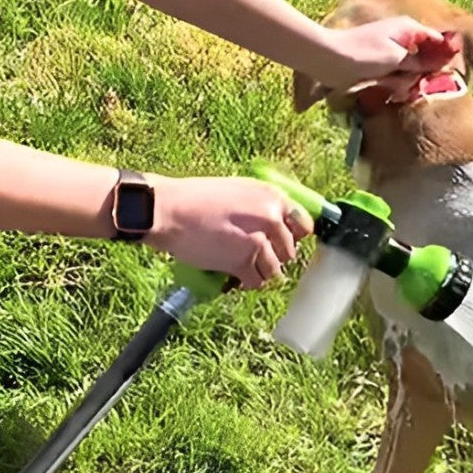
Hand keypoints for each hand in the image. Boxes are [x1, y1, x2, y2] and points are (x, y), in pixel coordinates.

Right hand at [144, 175, 312, 290]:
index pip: (304, 226)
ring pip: (275, 270)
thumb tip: (279, 225)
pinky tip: (233, 274)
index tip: (281, 244)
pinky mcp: (243, 262)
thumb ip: (262, 206)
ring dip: (259, 271)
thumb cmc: (196, 199)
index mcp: (272, 197)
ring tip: (240, 265)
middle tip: (252, 255)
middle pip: (289, 252)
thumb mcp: (237, 190)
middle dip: (273, 257)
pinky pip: (257, 282)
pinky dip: (246, 282)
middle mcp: (271, 217)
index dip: (292, 238)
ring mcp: (259, 241)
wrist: (168, 210)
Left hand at [311, 17, 448, 91]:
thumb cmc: (364, 53)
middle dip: (423, 73)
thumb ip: (421, 61)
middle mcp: (402, 38)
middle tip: (416, 85)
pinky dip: (395, 84)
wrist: (330, 59)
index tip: (449, 74)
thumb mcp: (397, 58)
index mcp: (408, 29)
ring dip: (407, 82)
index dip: (444, 56)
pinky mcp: (381, 65)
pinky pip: (397, 77)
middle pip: (425, 58)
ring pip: (411, 71)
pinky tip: (390, 90)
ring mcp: (391, 52)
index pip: (437, 40)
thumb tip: (444, 61)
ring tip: (397, 88)